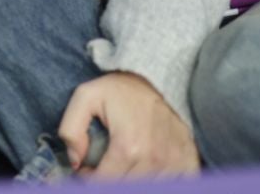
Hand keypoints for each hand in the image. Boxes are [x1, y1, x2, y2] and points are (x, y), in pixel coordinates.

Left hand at [58, 72, 199, 178]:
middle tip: (102, 167)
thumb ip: (71, 129)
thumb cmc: (124, 89)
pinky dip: (155, 180)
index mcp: (128, 147)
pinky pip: (171, 185)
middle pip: (124, 188)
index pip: (103, 183)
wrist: (160, 78)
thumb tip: (74, 160)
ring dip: (130, 180)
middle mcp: (154, 160)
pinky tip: (144, 170)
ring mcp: (174, 164)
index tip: (86, 168)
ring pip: (145, 188)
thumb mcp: (87, 96)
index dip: (89, 179)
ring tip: (122, 165)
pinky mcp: (188, 164)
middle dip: (108, 180)